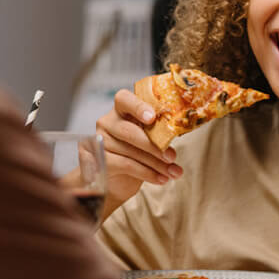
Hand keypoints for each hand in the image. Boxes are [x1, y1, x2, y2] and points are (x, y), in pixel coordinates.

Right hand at [94, 83, 180, 210]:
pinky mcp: (100, 160)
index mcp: (121, 109)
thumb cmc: (138, 151)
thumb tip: (179, 130)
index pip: (124, 99)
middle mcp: (107, 122)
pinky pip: (126, 165)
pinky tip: (161, 179)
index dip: (138, 107)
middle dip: (154, 146)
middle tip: (172, 156)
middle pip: (129, 131)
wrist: (118, 179)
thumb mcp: (150, 137)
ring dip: (157, 164)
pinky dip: (147, 173)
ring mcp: (100, 141)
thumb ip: (159, 130)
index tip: (153, 118)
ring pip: (131, 151)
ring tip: (174, 172)